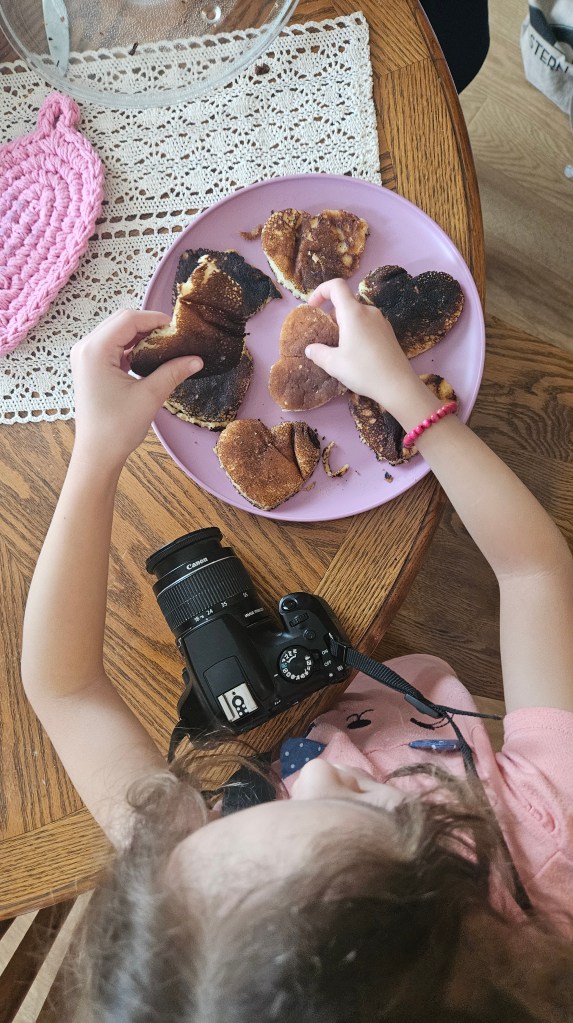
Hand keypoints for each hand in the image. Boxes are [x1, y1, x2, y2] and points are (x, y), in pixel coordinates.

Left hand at [70, 309, 202, 468]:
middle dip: (148, 325)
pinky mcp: (90, 367)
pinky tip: (149, 357)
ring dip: (141, 336)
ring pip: (117, 333)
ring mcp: (85, 357)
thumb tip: (197, 359)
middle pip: (121, 322)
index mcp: (94, 350)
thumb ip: (173, 372)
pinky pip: (113, 347)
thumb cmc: (117, 428)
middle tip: (174, 337)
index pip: (128, 319)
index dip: (155, 319)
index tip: (177, 328)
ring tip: (165, 346)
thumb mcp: (149, 396)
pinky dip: (132, 348)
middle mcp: (85, 348)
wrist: (97, 454)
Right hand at [306, 279, 423, 414]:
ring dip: (344, 325)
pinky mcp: (388, 332)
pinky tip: (356, 352)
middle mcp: (368, 311)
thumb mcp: (334, 364)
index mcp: (353, 313)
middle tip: (325, 336)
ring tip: (340, 347)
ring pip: (357, 314)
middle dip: (331, 315)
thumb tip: (310, 348)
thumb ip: (318, 353)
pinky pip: (367, 324)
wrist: (398, 385)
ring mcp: (381, 321)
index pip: (336, 286)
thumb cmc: (364, 371)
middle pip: (346, 302)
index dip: (320, 291)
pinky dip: (357, 331)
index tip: (312, 307)